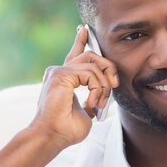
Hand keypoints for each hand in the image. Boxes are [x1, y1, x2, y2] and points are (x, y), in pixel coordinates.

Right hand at [29, 26, 118, 147]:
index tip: (84, 30)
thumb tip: (100, 98)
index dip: (80, 41)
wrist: (53, 137)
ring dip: (103, 85)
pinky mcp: (60, 74)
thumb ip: (91, 100)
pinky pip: (90, 73)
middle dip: (108, 68)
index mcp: (64, 79)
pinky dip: (97, 88)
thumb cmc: (66, 130)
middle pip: (91, 56)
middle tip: (113, 85)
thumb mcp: (86, 112)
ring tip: (99, 102)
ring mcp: (58, 71)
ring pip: (94, 65)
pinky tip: (92, 102)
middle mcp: (59, 72)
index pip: (75, 55)